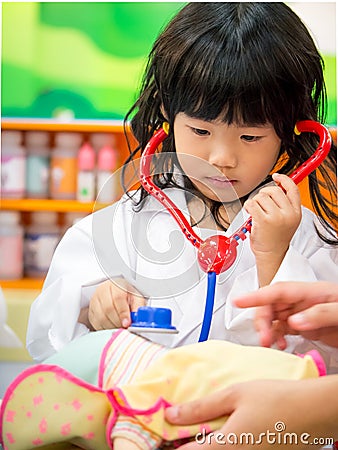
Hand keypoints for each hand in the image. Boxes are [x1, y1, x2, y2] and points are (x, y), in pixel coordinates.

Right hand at [88, 278, 145, 329]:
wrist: (116, 293)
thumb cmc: (127, 295)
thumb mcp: (137, 297)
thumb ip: (138, 307)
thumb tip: (138, 318)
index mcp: (115, 285)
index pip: (117, 298)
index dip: (123, 313)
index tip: (127, 323)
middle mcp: (102, 291)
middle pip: (108, 309)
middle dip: (118, 321)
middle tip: (125, 327)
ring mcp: (94, 302)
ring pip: (101, 318)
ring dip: (112, 326)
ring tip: (120, 327)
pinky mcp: (91, 312)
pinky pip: (96, 324)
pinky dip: (106, 329)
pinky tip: (113, 327)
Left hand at [165, 377, 337, 448]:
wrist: (314, 411)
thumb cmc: (277, 399)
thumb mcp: (235, 394)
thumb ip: (201, 407)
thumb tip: (172, 415)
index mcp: (225, 447)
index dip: (168, 446)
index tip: (159, 437)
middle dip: (185, 444)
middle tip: (177, 431)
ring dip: (204, 444)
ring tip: (200, 429)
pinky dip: (219, 444)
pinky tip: (222, 431)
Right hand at [234, 281, 337, 347]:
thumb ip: (320, 313)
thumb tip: (294, 321)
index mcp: (309, 292)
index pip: (276, 291)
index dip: (255, 295)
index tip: (238, 301)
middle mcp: (302, 301)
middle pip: (270, 306)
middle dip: (261, 320)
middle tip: (263, 338)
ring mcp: (302, 313)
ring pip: (273, 319)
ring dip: (267, 331)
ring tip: (269, 344)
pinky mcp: (305, 325)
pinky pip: (282, 329)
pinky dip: (276, 338)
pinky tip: (280, 345)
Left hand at [244, 173, 301, 285]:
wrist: (271, 254)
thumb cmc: (275, 238)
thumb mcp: (288, 220)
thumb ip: (285, 205)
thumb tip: (277, 186)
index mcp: (296, 212)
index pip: (293, 189)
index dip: (284, 179)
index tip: (276, 176)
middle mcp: (288, 214)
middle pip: (273, 190)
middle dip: (263, 194)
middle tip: (261, 205)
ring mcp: (276, 217)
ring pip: (261, 197)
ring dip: (255, 203)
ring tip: (257, 213)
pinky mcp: (263, 220)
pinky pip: (252, 204)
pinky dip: (248, 206)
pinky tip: (250, 213)